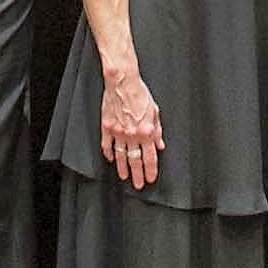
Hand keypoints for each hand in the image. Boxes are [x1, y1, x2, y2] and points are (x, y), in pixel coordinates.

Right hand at [100, 61, 166, 189]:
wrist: (122, 82)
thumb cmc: (140, 93)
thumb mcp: (155, 111)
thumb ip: (158, 130)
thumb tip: (160, 145)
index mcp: (146, 131)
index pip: (150, 157)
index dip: (151, 170)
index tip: (150, 179)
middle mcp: (132, 135)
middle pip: (135, 161)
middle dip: (138, 175)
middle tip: (138, 185)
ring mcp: (118, 132)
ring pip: (121, 156)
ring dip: (123, 168)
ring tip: (125, 177)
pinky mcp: (107, 127)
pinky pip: (107, 145)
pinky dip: (109, 154)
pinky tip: (111, 159)